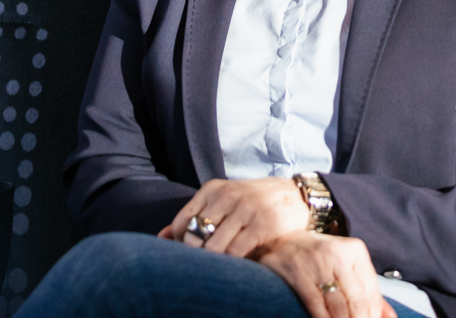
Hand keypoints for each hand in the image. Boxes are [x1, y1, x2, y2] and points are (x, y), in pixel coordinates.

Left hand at [157, 177, 309, 256]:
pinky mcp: (262, 225)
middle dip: (196, 255)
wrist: (295, 194)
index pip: (183, 222)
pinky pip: (236, 251)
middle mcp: (227, 196)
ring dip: (214, 261)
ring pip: (214, 246)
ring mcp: (245, 209)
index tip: (191, 252)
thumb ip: (194, 217)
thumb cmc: (253, 201)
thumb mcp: (223, 201)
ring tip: (217, 267)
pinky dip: (232, 263)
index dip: (182, 243)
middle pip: (197, 236)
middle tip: (202, 264)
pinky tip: (235, 265)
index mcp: (213, 188)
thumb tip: (160, 237)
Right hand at [256, 230, 397, 317]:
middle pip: (357, 302)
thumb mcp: (347, 264)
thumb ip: (369, 290)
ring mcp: (317, 265)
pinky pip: (316, 306)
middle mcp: (337, 255)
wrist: (281, 238)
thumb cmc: (321, 256)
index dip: (374, 316)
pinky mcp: (298, 275)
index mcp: (355, 250)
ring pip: (338, 307)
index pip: (371, 292)